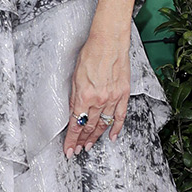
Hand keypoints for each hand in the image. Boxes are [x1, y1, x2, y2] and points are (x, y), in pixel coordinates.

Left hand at [63, 31, 129, 157]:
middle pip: (89, 127)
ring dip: (95, 137)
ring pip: (103, 124)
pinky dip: (116, 128)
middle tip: (78, 149)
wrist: (109, 42)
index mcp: (84, 96)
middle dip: (82, 141)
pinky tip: (111, 137)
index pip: (76, 124)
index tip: (69, 149)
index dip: (72, 139)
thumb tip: (74, 112)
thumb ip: (75, 97)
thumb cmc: (91, 53)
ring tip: (89, 146)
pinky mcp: (123, 94)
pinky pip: (120, 116)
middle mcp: (99, 100)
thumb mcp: (75, 76)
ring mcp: (112, 98)